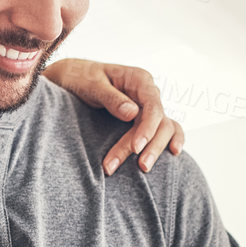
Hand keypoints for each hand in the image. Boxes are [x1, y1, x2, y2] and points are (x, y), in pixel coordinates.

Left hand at [43, 59, 185, 174]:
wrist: (72, 77)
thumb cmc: (81, 77)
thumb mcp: (92, 84)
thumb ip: (112, 98)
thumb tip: (133, 113)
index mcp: (138, 79)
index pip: (152, 106)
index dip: (147, 129)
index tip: (136, 149)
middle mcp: (147, 92)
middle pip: (160, 121)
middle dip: (152, 145)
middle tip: (141, 167)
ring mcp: (146, 106)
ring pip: (162, 129)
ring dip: (156, 149)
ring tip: (143, 169)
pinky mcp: (143, 117)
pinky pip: (161, 129)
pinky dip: (169, 140)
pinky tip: (173, 153)